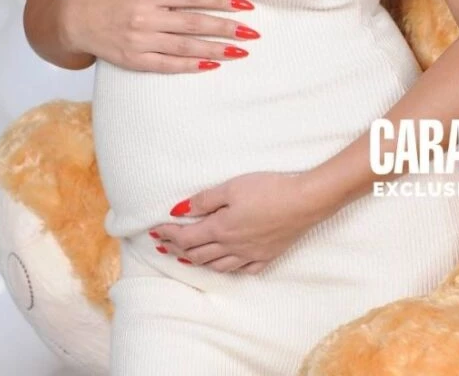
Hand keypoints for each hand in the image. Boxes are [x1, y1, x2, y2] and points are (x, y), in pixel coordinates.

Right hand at [61, 0, 261, 72]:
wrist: (79, 21)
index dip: (220, 0)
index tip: (245, 4)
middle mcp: (145, 17)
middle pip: (193, 23)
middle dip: (224, 28)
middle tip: (251, 32)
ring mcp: (140, 41)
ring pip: (184, 46)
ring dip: (214, 49)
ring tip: (239, 51)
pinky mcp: (135, 60)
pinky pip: (167, 64)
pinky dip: (190, 65)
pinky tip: (211, 65)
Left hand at [150, 172, 329, 272]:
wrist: (304, 202)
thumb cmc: (269, 189)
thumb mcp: (233, 187)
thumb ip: (205, 199)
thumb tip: (180, 210)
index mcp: (221, 228)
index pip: (186, 236)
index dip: (167, 234)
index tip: (154, 231)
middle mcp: (232, 246)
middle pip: (197, 254)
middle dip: (177, 249)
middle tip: (163, 246)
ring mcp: (250, 255)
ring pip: (217, 266)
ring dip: (198, 262)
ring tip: (188, 258)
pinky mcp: (267, 256)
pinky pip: (242, 271)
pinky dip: (228, 269)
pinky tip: (227, 266)